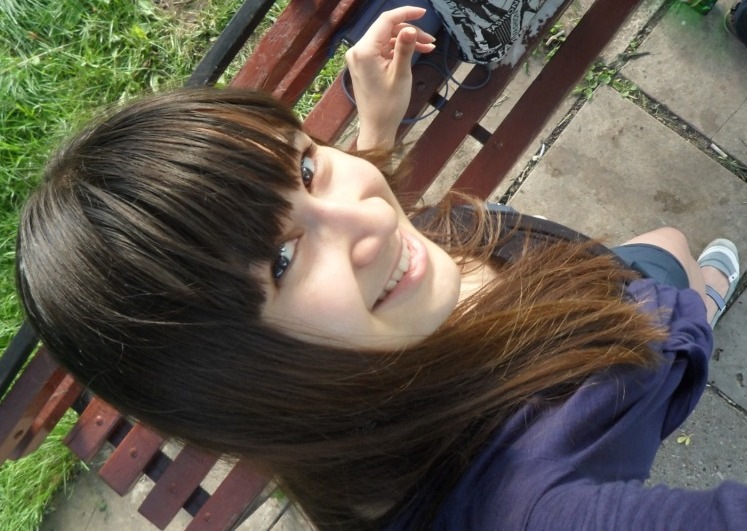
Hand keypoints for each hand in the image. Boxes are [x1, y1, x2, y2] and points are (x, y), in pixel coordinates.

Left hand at [345, 6, 435, 148]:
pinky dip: (398, 50)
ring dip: (406, 41)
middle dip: (409, 31)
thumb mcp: (400, 75)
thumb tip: (410, 28)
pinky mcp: (363, 64)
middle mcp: (358, 51)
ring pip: (386, 39)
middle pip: (386, 29)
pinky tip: (416, 53)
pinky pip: (382, 50)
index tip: (424, 13)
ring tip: (428, 48)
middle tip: (430, 40)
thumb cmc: (388, 106)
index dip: (405, 13)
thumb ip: (404, 49)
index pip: (385, 21)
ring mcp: (359, 58)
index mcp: (364, 51)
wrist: (377, 127)